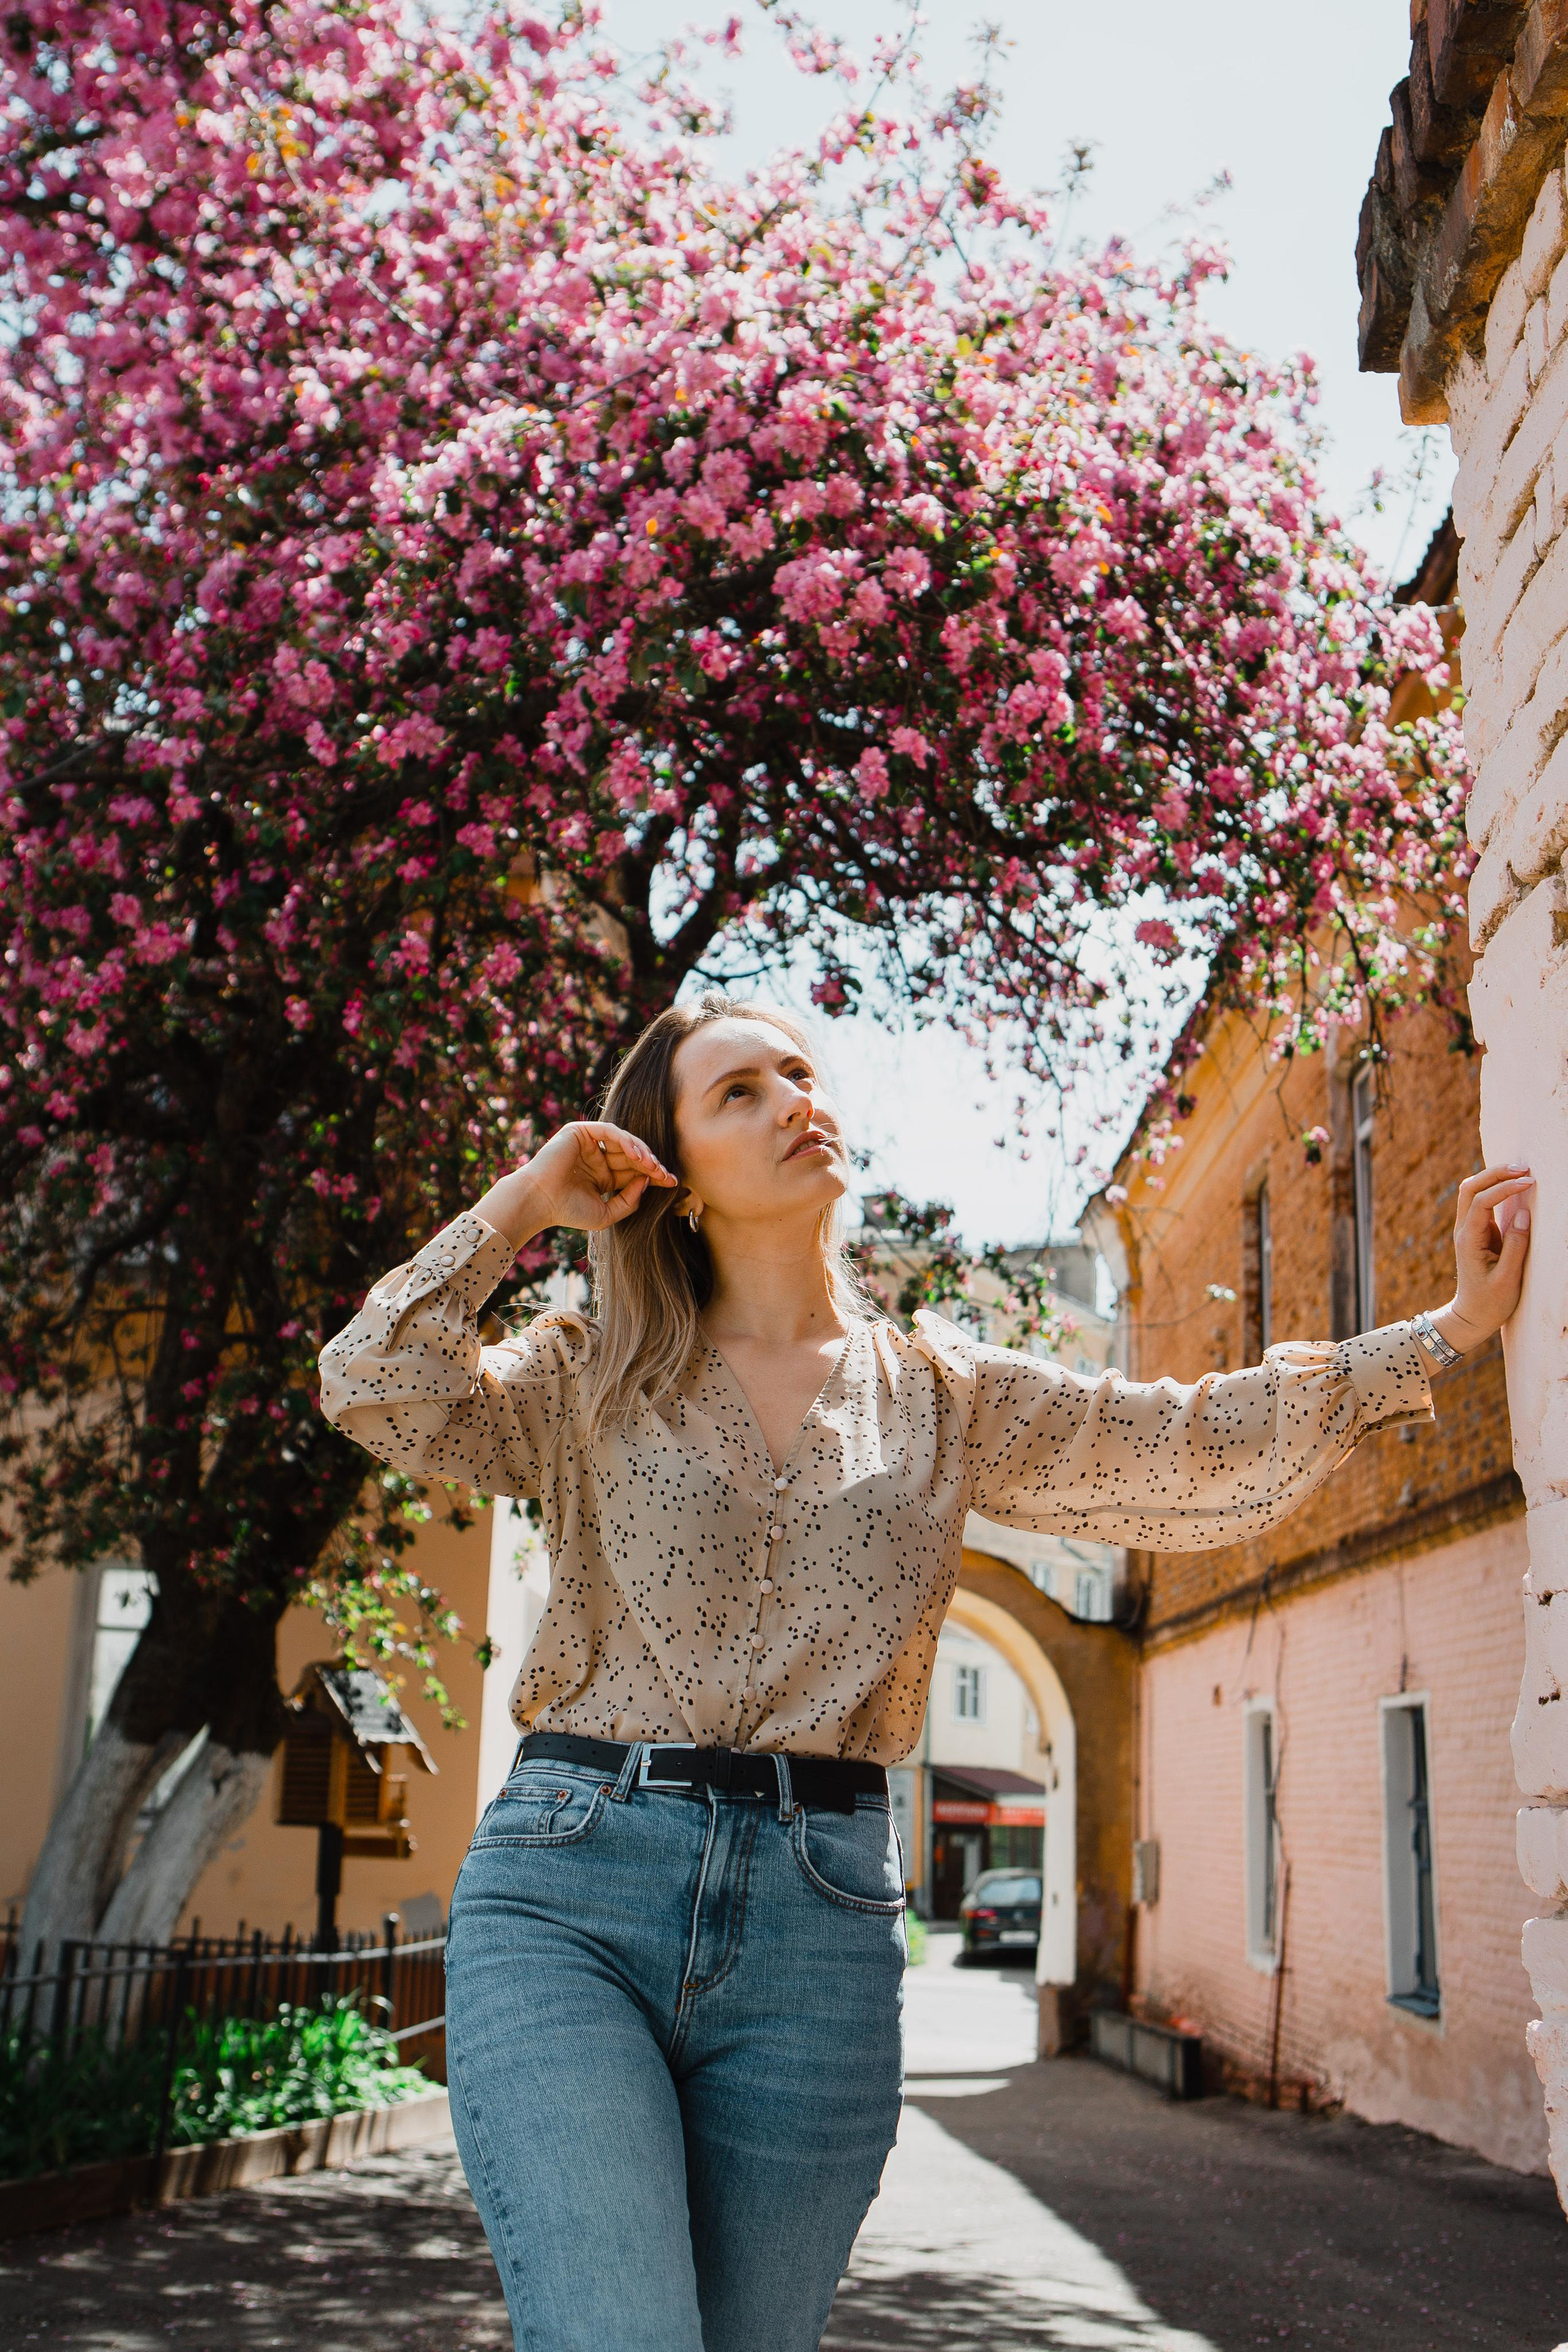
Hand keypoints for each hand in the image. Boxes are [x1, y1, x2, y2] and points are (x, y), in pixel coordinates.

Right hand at [472, 1122, 676, 1247]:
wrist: (540, 1203)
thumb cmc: (569, 1211)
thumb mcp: (607, 1213)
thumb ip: (629, 1200)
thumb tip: (647, 1180)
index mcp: (603, 1176)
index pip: (634, 1171)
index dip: (654, 1175)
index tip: (672, 1183)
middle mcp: (598, 1158)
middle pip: (633, 1156)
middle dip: (652, 1164)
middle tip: (667, 1174)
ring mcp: (589, 1144)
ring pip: (625, 1141)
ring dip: (642, 1153)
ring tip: (654, 1166)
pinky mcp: (580, 1132)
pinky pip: (609, 1131)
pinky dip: (626, 1140)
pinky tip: (638, 1156)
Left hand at [1428, 1161, 1534, 1356]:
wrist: (1471, 1316)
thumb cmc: (1490, 1302)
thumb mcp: (1508, 1279)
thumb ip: (1516, 1246)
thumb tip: (1523, 1213)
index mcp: (1468, 1240)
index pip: (1481, 1202)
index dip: (1504, 1188)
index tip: (1529, 1182)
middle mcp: (1464, 1230)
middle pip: (1470, 1188)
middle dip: (1495, 1173)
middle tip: (1524, 1167)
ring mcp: (1469, 1229)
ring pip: (1473, 1192)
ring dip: (1494, 1177)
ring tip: (1521, 1170)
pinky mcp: (1478, 1232)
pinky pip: (1482, 1202)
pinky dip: (1496, 1189)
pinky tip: (1514, 1184)